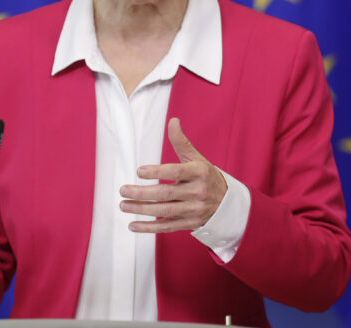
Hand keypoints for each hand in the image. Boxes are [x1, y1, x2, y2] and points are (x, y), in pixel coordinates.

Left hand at [119, 117, 227, 232]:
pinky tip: (133, 225)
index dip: (157, 172)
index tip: (139, 171)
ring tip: (124, 205)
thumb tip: (173, 121)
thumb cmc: (206, 176)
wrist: (227, 203)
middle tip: (123, 190)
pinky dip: (149, 228)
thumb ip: (181, 142)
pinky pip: (167, 227)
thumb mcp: (197, 158)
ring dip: (141, 210)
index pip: (176, 172)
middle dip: (142, 193)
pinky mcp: (189, 224)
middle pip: (166, 194)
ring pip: (164, 211)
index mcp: (199, 172)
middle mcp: (198, 192)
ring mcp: (194, 210)